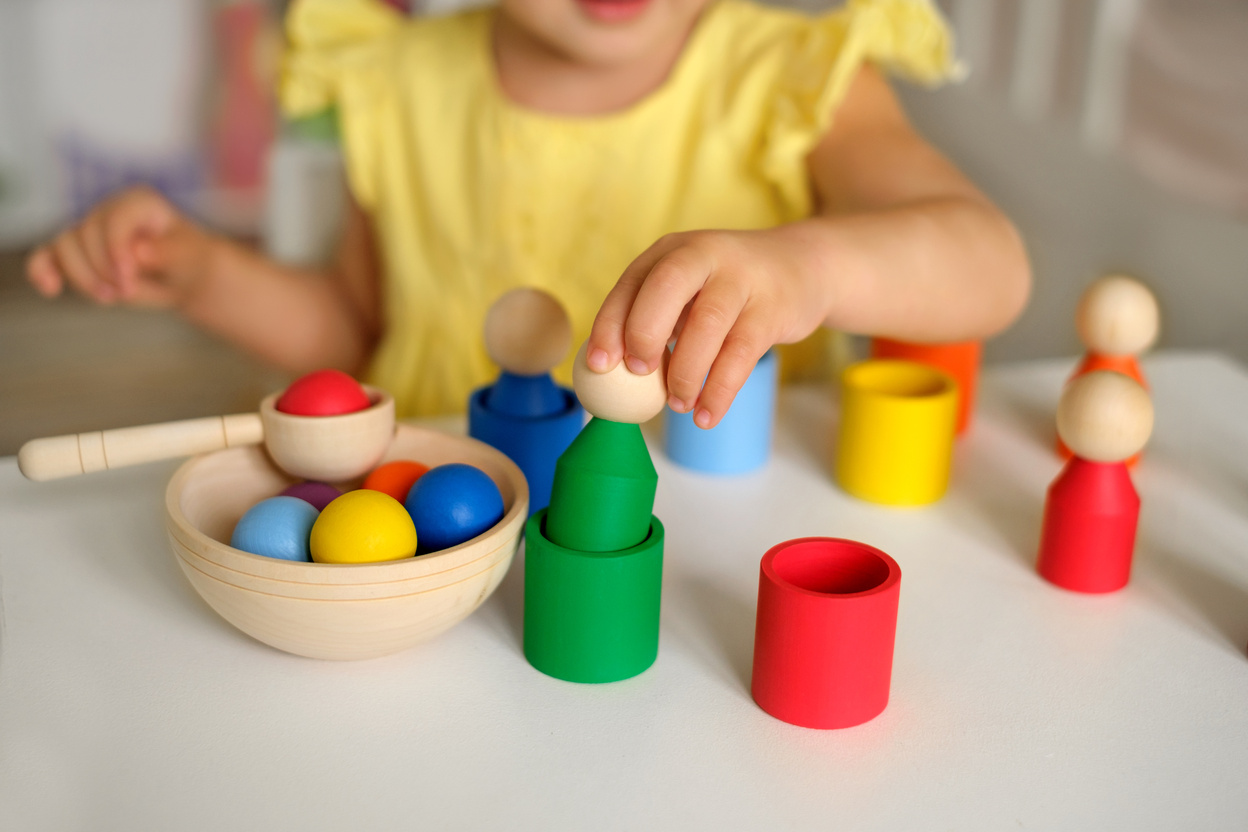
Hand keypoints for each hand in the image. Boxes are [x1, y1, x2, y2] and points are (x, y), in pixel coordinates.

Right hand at [26, 186, 213, 308]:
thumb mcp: (191, 258)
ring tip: (110, 297)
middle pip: (84, 234)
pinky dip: (42, 270)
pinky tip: (50, 289)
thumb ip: (168, 252)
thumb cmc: (190, 262)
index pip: (113, 219)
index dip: (114, 249)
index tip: (127, 278)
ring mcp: (88, 232)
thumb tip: (138, 250)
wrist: (184, 278)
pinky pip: (46, 257)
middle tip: (127, 292)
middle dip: (102, 269)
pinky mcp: (75, 254)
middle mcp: (108, 211)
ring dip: (81, 277)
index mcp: (138, 202)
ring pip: (63, 247)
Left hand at [587, 226, 833, 428]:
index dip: (610, 325)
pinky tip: (706, 414)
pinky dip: (720, 390)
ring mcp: (742, 279)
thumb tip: (612, 374)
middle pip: (668, 287)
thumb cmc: (727, 290)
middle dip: (645, 333)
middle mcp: (705, 255)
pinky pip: (742, 354)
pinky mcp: (772, 309)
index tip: (598, 365)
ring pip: (708, 324)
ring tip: (677, 404)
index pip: (631, 284)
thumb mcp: (688, 289)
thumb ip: (655, 319)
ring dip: (686, 371)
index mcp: (671, 252)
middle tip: (639, 374)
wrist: (802, 268)